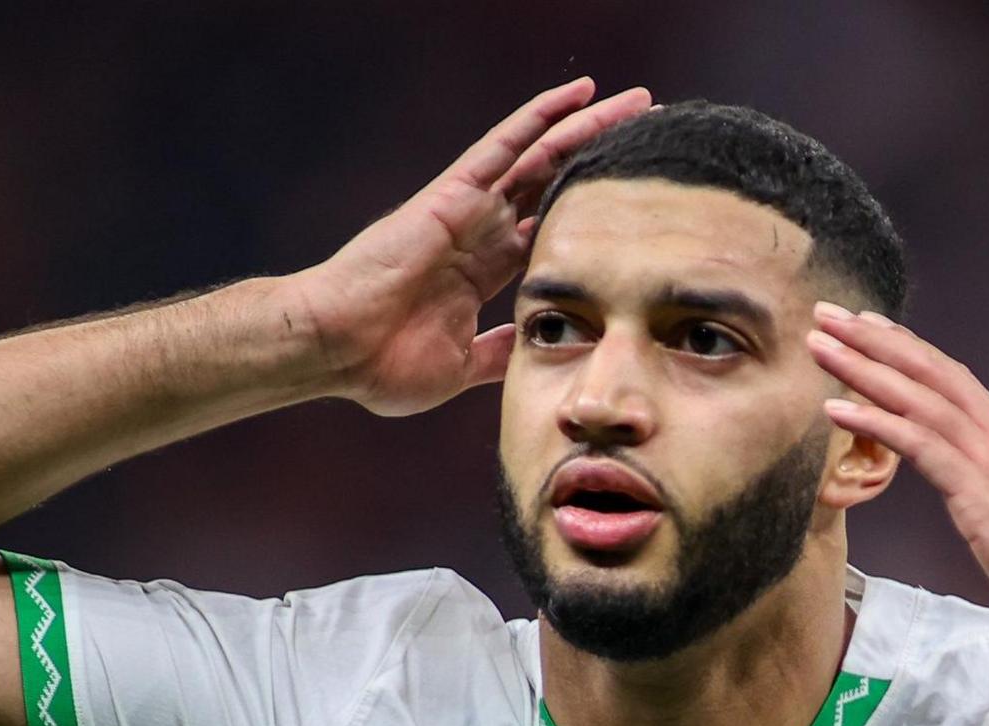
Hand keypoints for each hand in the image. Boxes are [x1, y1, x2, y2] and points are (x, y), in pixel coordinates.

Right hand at [287, 76, 652, 417]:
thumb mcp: (463, 367)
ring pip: (543, 156)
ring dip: (589, 128)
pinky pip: (506, 143)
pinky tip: (582, 94)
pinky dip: (542, 116)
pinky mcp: (455, 194)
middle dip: (602, 163)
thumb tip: (537, 351)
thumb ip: (501, 354)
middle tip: (653, 140)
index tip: (636, 209)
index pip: (551, 234)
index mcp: (484, 274)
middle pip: (556, 186)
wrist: (336, 347)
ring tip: (638, 105)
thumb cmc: (380, 364)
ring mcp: (470, 210)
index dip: (592, 218)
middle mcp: (482, 233)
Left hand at [806, 302, 988, 671]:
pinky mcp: (982, 498)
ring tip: (820, 345)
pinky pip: (922, 448)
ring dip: (865, 368)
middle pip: (932, 373)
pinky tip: (837, 407)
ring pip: (921, 400)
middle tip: (825, 314)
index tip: (866, 325)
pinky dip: (877, 421)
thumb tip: (972, 494)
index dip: (907, 349)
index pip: (953, 380)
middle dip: (875, 340)